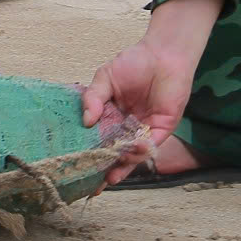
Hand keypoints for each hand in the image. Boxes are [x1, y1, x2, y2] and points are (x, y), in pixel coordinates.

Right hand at [81, 37, 196, 182]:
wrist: (163, 55)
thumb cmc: (134, 62)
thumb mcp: (105, 77)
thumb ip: (93, 97)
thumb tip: (85, 120)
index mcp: (110, 115)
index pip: (98, 138)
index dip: (89, 152)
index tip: (77, 167)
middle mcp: (126, 126)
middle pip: (114, 152)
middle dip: (105, 169)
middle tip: (93, 186)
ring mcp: (143, 129)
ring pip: (132, 153)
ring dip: (122, 166)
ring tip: (110, 177)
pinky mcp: (161, 129)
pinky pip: (150, 144)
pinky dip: (141, 150)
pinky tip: (131, 153)